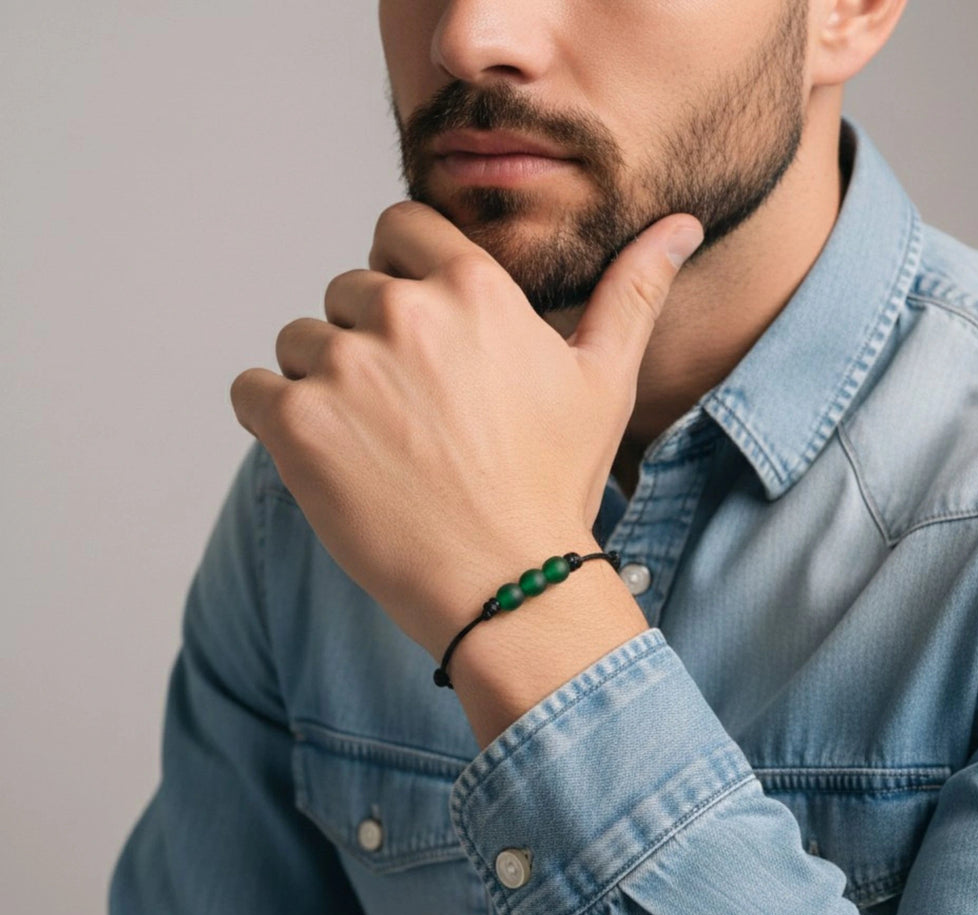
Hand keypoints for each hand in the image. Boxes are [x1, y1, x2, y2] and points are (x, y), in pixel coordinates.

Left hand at [230, 200, 701, 656]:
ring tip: (375, 446)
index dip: (402, 277)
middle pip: (346, 292)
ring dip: (323, 384)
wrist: (509, 584)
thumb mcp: (605, 382)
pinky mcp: (295, 423)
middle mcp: (402, 311)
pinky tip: (328, 460)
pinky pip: (252, 390)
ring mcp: (343, 367)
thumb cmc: (556, 485)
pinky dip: (276, 419)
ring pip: (299, 343)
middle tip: (409, 415)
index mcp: (471, 287)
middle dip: (368, 341)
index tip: (420, 337)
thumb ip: (632, 292)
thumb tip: (682, 225)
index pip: (397, 228)